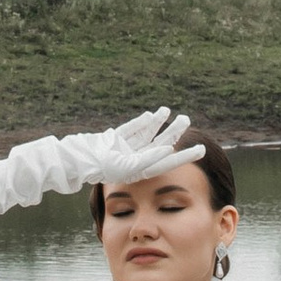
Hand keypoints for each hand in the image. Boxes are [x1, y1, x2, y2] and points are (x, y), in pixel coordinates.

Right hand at [56, 107, 205, 193]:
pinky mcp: (116, 138)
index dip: (184, 156)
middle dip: (174, 132)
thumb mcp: (129, 166)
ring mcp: (126, 148)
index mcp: (142, 169)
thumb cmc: (105, 167)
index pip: (168, 161)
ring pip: (148, 133)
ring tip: (170, 111)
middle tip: (188, 120)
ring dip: (159, 123)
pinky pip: (133, 129)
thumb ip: (148, 158)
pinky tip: (154, 115)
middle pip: (160, 143)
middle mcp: (137, 158)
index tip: (200, 150)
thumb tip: (169, 149)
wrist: (80, 160)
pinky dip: (142, 122)